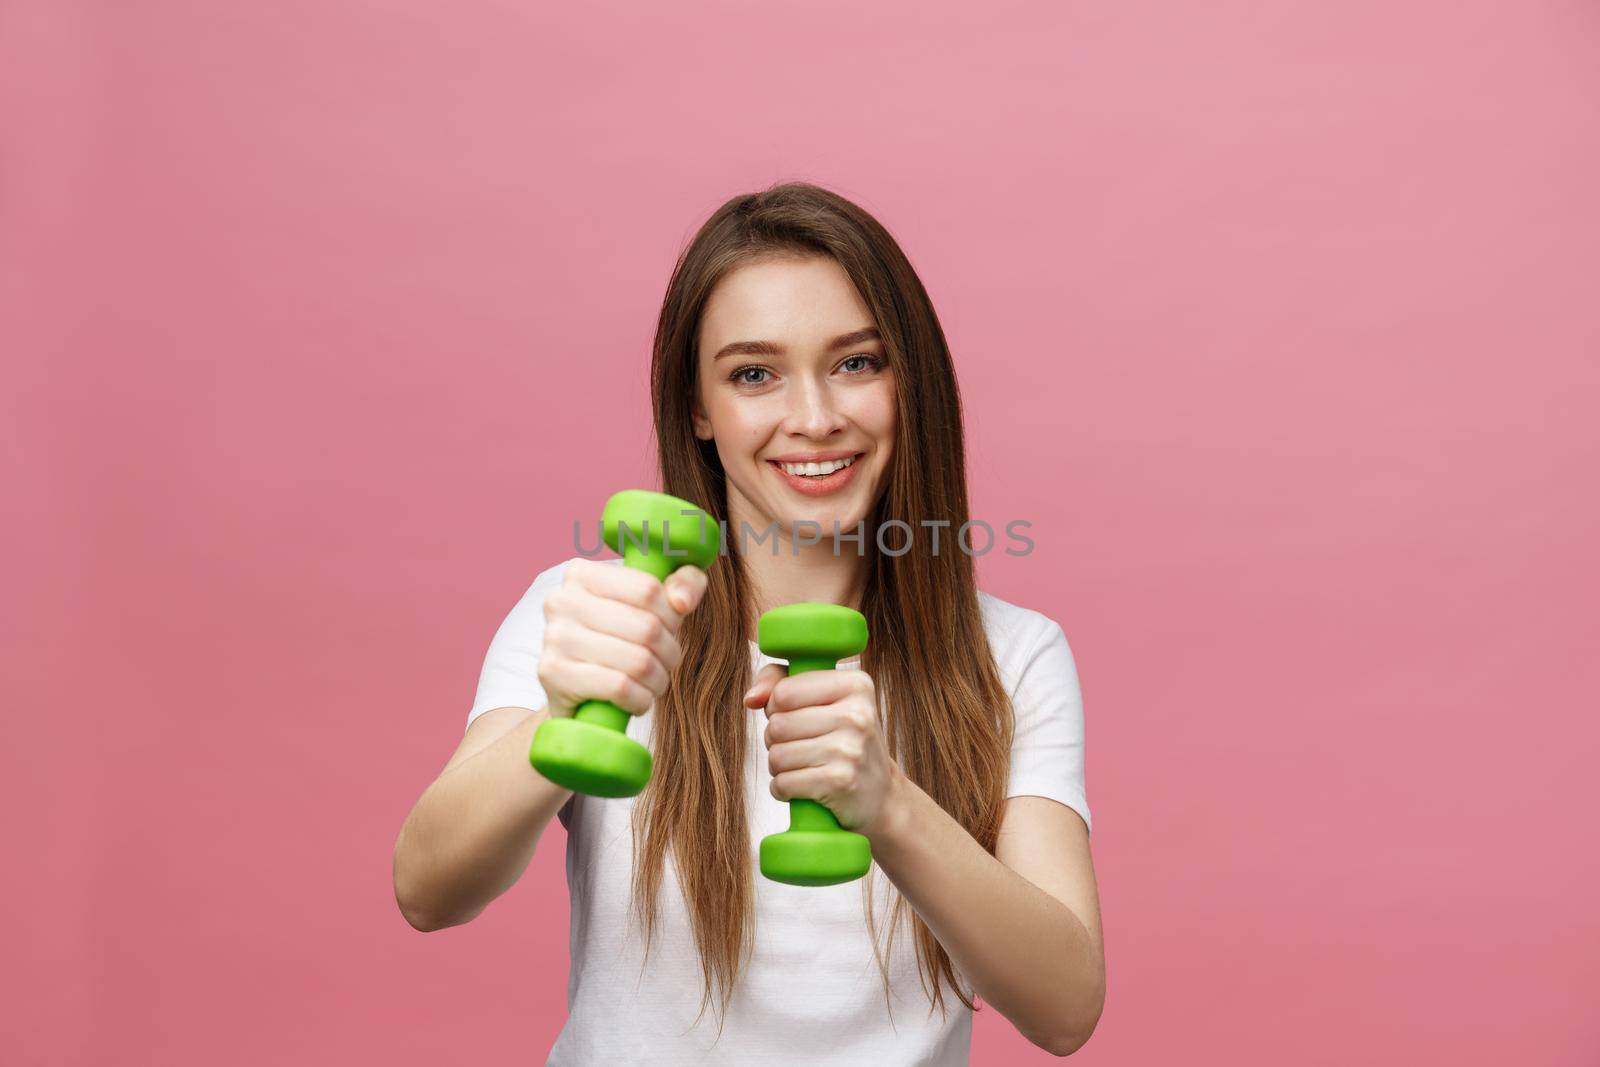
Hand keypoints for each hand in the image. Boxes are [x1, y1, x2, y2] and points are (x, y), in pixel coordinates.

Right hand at [536, 559, 708, 718]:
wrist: (576, 694)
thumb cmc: (622, 640)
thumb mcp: (656, 604)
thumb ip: (684, 582)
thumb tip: (682, 602)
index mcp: (583, 574)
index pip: (648, 590)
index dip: (672, 616)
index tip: (670, 629)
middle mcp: (562, 600)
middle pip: (646, 627)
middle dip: (669, 652)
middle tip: (666, 663)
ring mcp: (554, 637)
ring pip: (637, 661)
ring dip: (658, 680)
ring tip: (654, 682)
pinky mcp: (553, 675)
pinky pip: (619, 688)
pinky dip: (640, 700)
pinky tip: (637, 700)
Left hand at [745, 664, 904, 835]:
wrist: (881, 796)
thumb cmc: (842, 741)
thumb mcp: (823, 701)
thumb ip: (780, 682)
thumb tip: (751, 699)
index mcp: (856, 685)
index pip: (784, 691)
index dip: (777, 707)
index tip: (796, 717)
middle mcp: (857, 714)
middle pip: (777, 725)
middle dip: (776, 741)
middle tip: (800, 747)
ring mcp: (851, 749)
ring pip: (776, 755)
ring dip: (779, 767)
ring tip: (802, 767)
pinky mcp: (841, 782)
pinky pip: (783, 783)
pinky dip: (783, 789)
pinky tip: (803, 788)